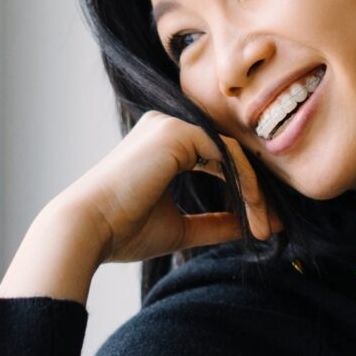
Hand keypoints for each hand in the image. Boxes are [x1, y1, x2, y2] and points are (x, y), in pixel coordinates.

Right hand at [63, 109, 278, 264]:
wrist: (88, 230)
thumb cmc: (124, 231)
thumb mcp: (181, 227)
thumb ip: (217, 222)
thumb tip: (256, 227)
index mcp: (164, 144)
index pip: (218, 159)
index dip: (244, 191)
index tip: (262, 225)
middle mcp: (167, 126)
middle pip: (228, 153)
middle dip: (254, 192)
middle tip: (268, 227)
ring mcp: (171, 124)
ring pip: (231, 152)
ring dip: (253, 190)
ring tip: (261, 226)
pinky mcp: (177, 132)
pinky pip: (226, 152)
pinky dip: (244, 180)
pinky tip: (252, 208)